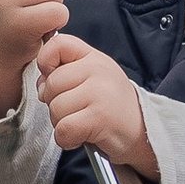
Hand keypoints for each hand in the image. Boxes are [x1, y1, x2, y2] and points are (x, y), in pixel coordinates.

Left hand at [35, 33, 159, 183]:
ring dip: (61, 123)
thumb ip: (66, 71)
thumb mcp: (93, 78)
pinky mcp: (100, 117)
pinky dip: (67, 139)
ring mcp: (100, 92)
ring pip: (55, 108)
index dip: (46, 61)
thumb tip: (41, 83)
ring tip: (80, 123)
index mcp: (94, 57)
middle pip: (51, 84)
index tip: (52, 77)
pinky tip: (81, 136)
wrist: (143, 132)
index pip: (58, 44)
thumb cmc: (111, 107)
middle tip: (73, 110)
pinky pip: (64, 128)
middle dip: (53, 103)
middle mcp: (98, 69)